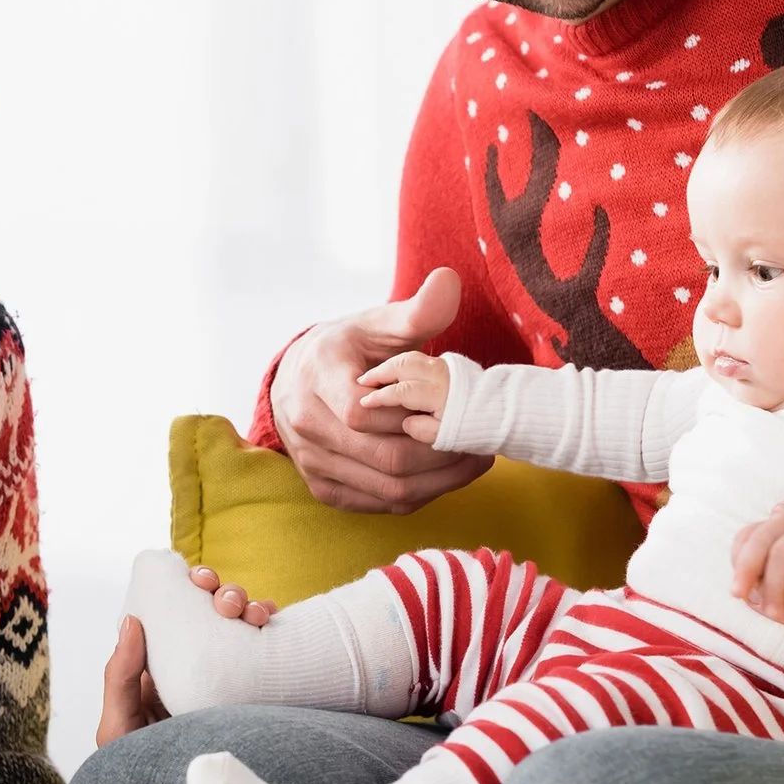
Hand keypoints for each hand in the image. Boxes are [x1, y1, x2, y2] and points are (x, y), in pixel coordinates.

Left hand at [95, 567, 274, 745]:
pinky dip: (270, 625)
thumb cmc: (139, 775)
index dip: (191, 592)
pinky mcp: (257, 694)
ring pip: (241, 626)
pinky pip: (265, 650)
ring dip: (248, 605)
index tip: (201, 580)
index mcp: (163, 669)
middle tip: (229, 600)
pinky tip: (271, 619)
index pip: (178, 617)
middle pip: (212, 614)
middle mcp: (197, 668)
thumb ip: (120, 678)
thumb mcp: (119, 728)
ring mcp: (229, 680)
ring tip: (254, 612)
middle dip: (224, 595)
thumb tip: (132, 621)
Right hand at [271, 268, 493, 513]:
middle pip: (384, 459)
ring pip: (386, 490)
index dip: (416, 417)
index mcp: (316, 377)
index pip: (366, 414)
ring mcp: (312, 461)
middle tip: (484, 444)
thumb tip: (450, 281)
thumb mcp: (378, 324)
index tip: (459, 410)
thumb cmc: (349, 348)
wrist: (299, 379)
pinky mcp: (324, 488)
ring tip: (473, 461)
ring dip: (439, 482)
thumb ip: (417, 311)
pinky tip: (443, 476)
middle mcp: (305, 424)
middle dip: (442, 456)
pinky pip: (380, 503)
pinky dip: (419, 495)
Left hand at [731, 507, 783, 614]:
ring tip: (776, 613)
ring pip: (782, 555)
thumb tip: (747, 596)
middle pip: (761, 541)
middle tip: (739, 596)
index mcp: (777, 524)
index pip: (747, 535)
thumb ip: (768, 573)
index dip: (738, 561)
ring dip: (774, 588)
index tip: (739, 589)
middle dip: (746, 570)